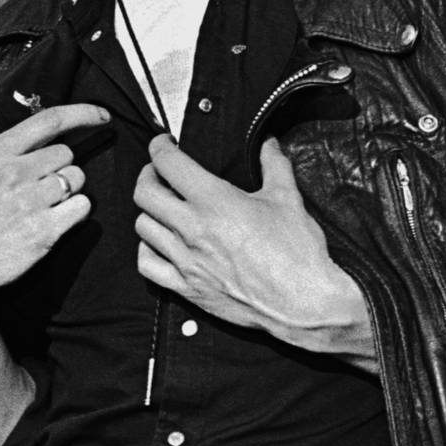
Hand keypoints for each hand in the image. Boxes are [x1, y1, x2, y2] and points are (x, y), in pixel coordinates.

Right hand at [0, 103, 106, 329]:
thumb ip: (6, 156)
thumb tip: (42, 144)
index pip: (50, 120)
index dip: (84, 114)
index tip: (101, 116)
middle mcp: (14, 172)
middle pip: (67, 155)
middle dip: (61, 169)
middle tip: (40, 190)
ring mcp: (31, 201)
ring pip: (77, 180)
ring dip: (68, 192)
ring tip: (41, 209)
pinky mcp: (45, 230)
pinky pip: (82, 207)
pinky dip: (74, 214)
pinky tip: (52, 223)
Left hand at [134, 136, 375, 368]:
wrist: (302, 302)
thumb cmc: (297, 251)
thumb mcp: (288, 199)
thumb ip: (274, 165)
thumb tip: (269, 144)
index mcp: (215, 201)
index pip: (168, 164)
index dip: (159, 147)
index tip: (163, 144)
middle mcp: (193, 228)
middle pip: (144, 193)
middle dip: (148, 175)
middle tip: (159, 172)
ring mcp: (186, 260)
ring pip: (143, 226)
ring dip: (148, 211)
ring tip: (161, 206)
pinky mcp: (187, 287)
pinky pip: (147, 265)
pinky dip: (147, 249)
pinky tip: (159, 243)